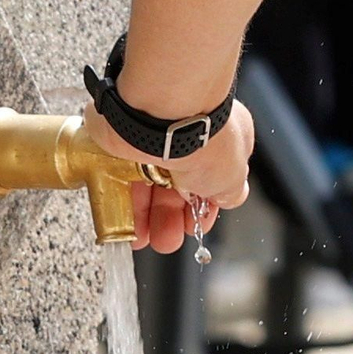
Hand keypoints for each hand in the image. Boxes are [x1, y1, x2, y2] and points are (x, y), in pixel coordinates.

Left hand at [83, 98, 255, 252]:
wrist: (162, 113)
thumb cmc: (203, 137)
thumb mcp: (233, 176)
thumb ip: (231, 190)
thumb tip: (230, 197)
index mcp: (219, 136)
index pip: (210, 177)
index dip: (201, 207)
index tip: (195, 226)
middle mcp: (185, 132)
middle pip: (175, 184)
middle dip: (170, 218)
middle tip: (166, 240)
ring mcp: (152, 134)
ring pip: (146, 181)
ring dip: (144, 215)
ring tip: (143, 239)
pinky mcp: (122, 137)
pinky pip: (119, 173)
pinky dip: (120, 198)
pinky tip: (121, 219)